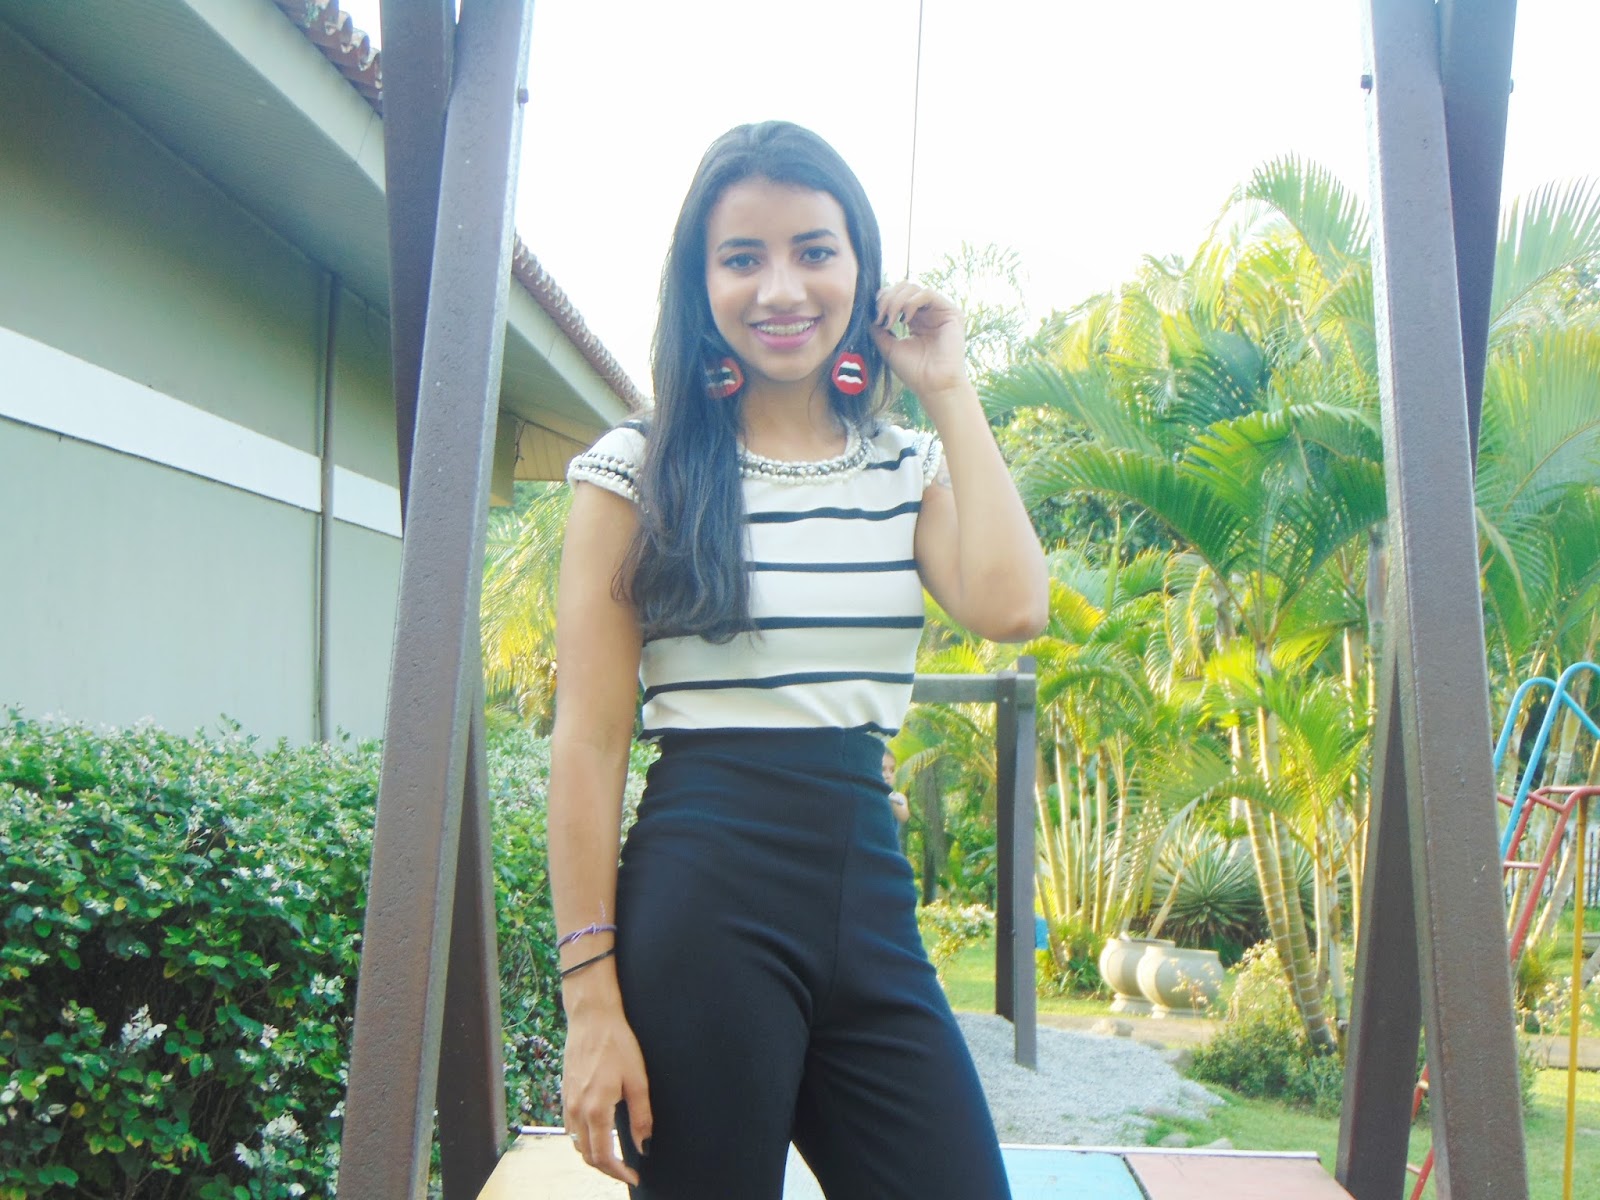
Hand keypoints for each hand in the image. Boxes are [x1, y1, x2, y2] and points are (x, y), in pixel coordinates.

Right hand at [562, 998, 651, 1185]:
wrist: (591, 1018)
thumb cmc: (617, 1044)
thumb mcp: (638, 1080)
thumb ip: (641, 1116)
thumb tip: (644, 1146)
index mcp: (596, 1109)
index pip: (603, 1156)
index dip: (618, 1172)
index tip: (634, 1176)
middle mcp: (576, 1110)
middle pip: (587, 1155)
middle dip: (607, 1169)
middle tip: (627, 1170)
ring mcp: (567, 1102)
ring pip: (576, 1143)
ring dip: (593, 1155)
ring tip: (615, 1156)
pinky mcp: (564, 1094)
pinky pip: (570, 1128)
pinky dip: (584, 1139)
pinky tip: (599, 1134)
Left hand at [868, 283, 970, 405]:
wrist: (933, 386)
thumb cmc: (913, 371)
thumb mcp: (888, 346)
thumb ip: (878, 328)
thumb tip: (867, 313)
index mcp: (914, 319)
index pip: (896, 295)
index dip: (882, 299)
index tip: (874, 317)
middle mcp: (927, 313)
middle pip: (903, 287)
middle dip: (887, 298)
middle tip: (881, 317)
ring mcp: (939, 312)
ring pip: (913, 288)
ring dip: (896, 300)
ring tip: (891, 320)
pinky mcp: (951, 313)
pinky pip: (927, 293)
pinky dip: (911, 302)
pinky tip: (905, 319)